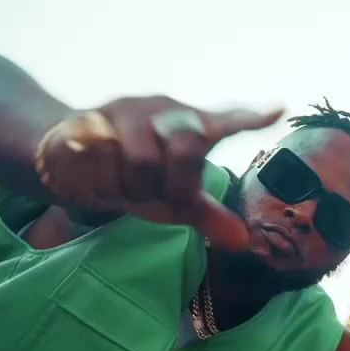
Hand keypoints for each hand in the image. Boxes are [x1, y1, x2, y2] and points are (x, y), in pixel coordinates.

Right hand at [34, 96, 281, 250]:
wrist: (71, 160)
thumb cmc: (138, 178)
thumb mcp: (176, 201)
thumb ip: (209, 217)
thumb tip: (245, 241)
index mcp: (191, 126)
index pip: (226, 122)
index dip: (250, 118)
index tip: (279, 109)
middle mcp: (162, 111)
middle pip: (188, 146)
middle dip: (176, 186)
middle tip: (160, 199)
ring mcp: (123, 111)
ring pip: (141, 159)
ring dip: (135, 189)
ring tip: (125, 188)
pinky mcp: (85, 120)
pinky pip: (100, 158)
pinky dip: (101, 183)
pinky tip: (95, 181)